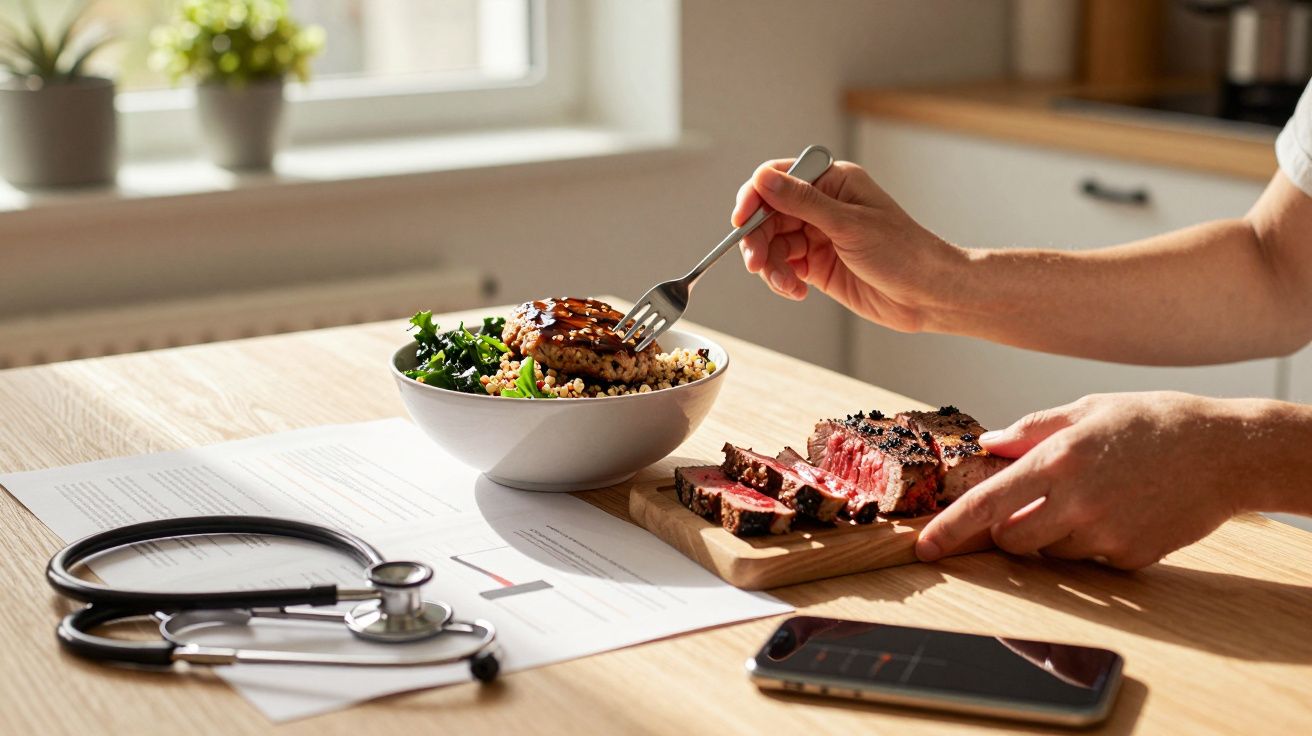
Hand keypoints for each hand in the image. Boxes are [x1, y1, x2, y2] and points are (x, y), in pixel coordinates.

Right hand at [731, 158, 959, 332]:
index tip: (741, 221)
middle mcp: (820, 205)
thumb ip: (803, 202)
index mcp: (832, 182)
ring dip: (771, 266)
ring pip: (772, 244)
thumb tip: (763, 179)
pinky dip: (782, 280)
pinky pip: (783, 267)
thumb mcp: (849, 225)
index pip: (778, 179)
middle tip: (757, 264)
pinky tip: (797, 291)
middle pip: (768, 215)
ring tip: (788, 286)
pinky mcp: (816, 264)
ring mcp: (817, 235)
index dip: (754, 198)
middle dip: (759, 240)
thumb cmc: (903, 252)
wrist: (927, 294)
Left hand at [914, 392, 1257, 569]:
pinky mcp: (1130, 558)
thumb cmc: (1155, 422)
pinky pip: (1088, 561)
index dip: (949, 531)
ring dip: (1051, 534)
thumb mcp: (1088, 410)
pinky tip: (1120, 510)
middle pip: (1011, 540)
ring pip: (1048, 553)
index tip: (924, 548)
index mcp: (1058, 460)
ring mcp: (1105, 535)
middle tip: (1033, 501)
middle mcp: (1077, 502)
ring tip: (1091, 497)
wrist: (1227, 452)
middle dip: (1007, 528)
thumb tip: (987, 446)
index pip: (987, 506)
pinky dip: (1090, 543)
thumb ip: (1032, 430)